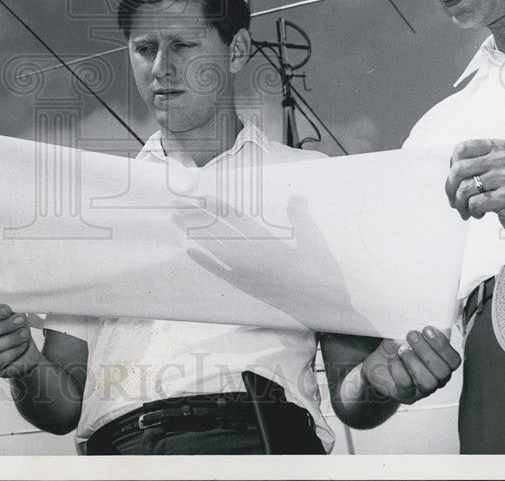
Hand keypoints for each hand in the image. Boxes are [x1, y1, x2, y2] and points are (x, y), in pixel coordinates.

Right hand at [0, 304, 39, 378]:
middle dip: (2, 326)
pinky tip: (21, 345)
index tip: (7, 310)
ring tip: (23, 334)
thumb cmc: (11, 328)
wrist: (23, 350)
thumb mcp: (8, 315)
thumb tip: (11, 311)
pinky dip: (12, 352)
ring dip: (9, 339)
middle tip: (19, 321)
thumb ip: (4, 311)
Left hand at [172, 195, 376, 334]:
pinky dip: (205, 260)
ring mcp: (250, 277)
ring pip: (217, 252)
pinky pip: (222, 272)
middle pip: (222, 235)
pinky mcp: (250, 288)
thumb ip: (302, 219)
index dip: (222, 209)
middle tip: (178, 208)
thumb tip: (295, 197)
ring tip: (179, 223)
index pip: (241, 223)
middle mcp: (256, 262)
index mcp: (272, 248)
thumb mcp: (315, 242)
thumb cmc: (324, 274)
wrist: (326, 307)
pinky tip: (191, 251)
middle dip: (201, 221)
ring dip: (197, 236)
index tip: (205, 197)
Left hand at [360, 326, 460, 404]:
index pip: (454, 360)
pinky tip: (392, 357)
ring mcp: (422, 390)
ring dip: (414, 361)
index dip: (443, 346)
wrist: (377, 362)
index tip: (427, 329)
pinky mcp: (405, 395)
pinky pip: (406, 386)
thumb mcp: (409, 336)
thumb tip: (420, 319)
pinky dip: (399, 369)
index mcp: (442, 364)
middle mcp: (437, 380)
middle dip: (427, 351)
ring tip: (402, 349)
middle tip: (412, 335)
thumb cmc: (398, 347)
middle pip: (443, 371)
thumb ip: (420, 332)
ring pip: (429, 382)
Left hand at [446, 139, 504, 235]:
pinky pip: (475, 203)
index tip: (457, 180)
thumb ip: (472, 165)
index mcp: (499, 147)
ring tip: (466, 210)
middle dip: (450, 188)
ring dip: (460, 204)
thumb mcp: (492, 168)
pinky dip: (472, 211)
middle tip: (454, 201)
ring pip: (465, 189)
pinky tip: (479, 214)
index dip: (452, 166)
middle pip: (459, 169)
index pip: (462, 149)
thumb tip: (449, 179)